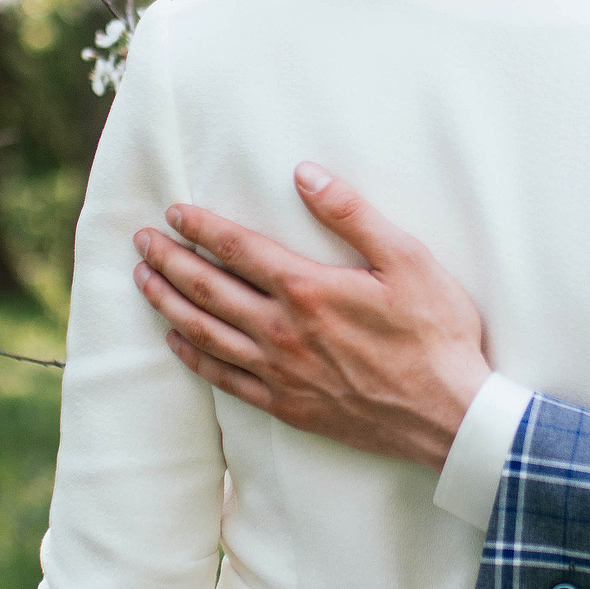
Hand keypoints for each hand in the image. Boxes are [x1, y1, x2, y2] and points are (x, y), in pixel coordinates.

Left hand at [130, 162, 491, 469]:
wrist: (448, 414)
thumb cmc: (436, 333)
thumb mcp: (407, 259)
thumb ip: (352, 214)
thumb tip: (305, 173)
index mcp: (307, 289)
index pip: (237, 248)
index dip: (200, 227)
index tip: (173, 212)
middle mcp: (282, 331)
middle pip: (207, 288)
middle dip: (169, 259)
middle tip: (141, 240)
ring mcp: (280, 372)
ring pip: (205, 332)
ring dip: (168, 302)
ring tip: (143, 280)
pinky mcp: (286, 405)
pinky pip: (224, 379)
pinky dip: (193, 357)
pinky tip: (176, 341)